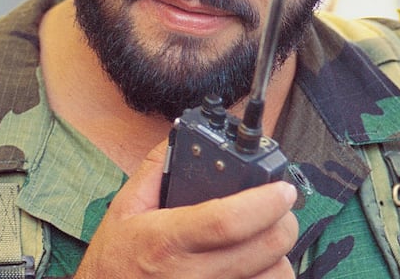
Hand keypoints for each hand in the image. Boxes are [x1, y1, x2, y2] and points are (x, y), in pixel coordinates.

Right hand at [75, 140, 297, 277]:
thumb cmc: (116, 259)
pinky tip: (256, 265)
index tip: (282, 189)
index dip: (263, 202)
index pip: (227, 221)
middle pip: (265, 248)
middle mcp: (191, 274)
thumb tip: (186, 134)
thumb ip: (158, 167)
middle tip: (278, 207)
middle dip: (282, 221)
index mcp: (167, 240)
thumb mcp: (126, 207)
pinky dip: (269, 275)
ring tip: (264, 238)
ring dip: (279, 253)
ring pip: (274, 275)